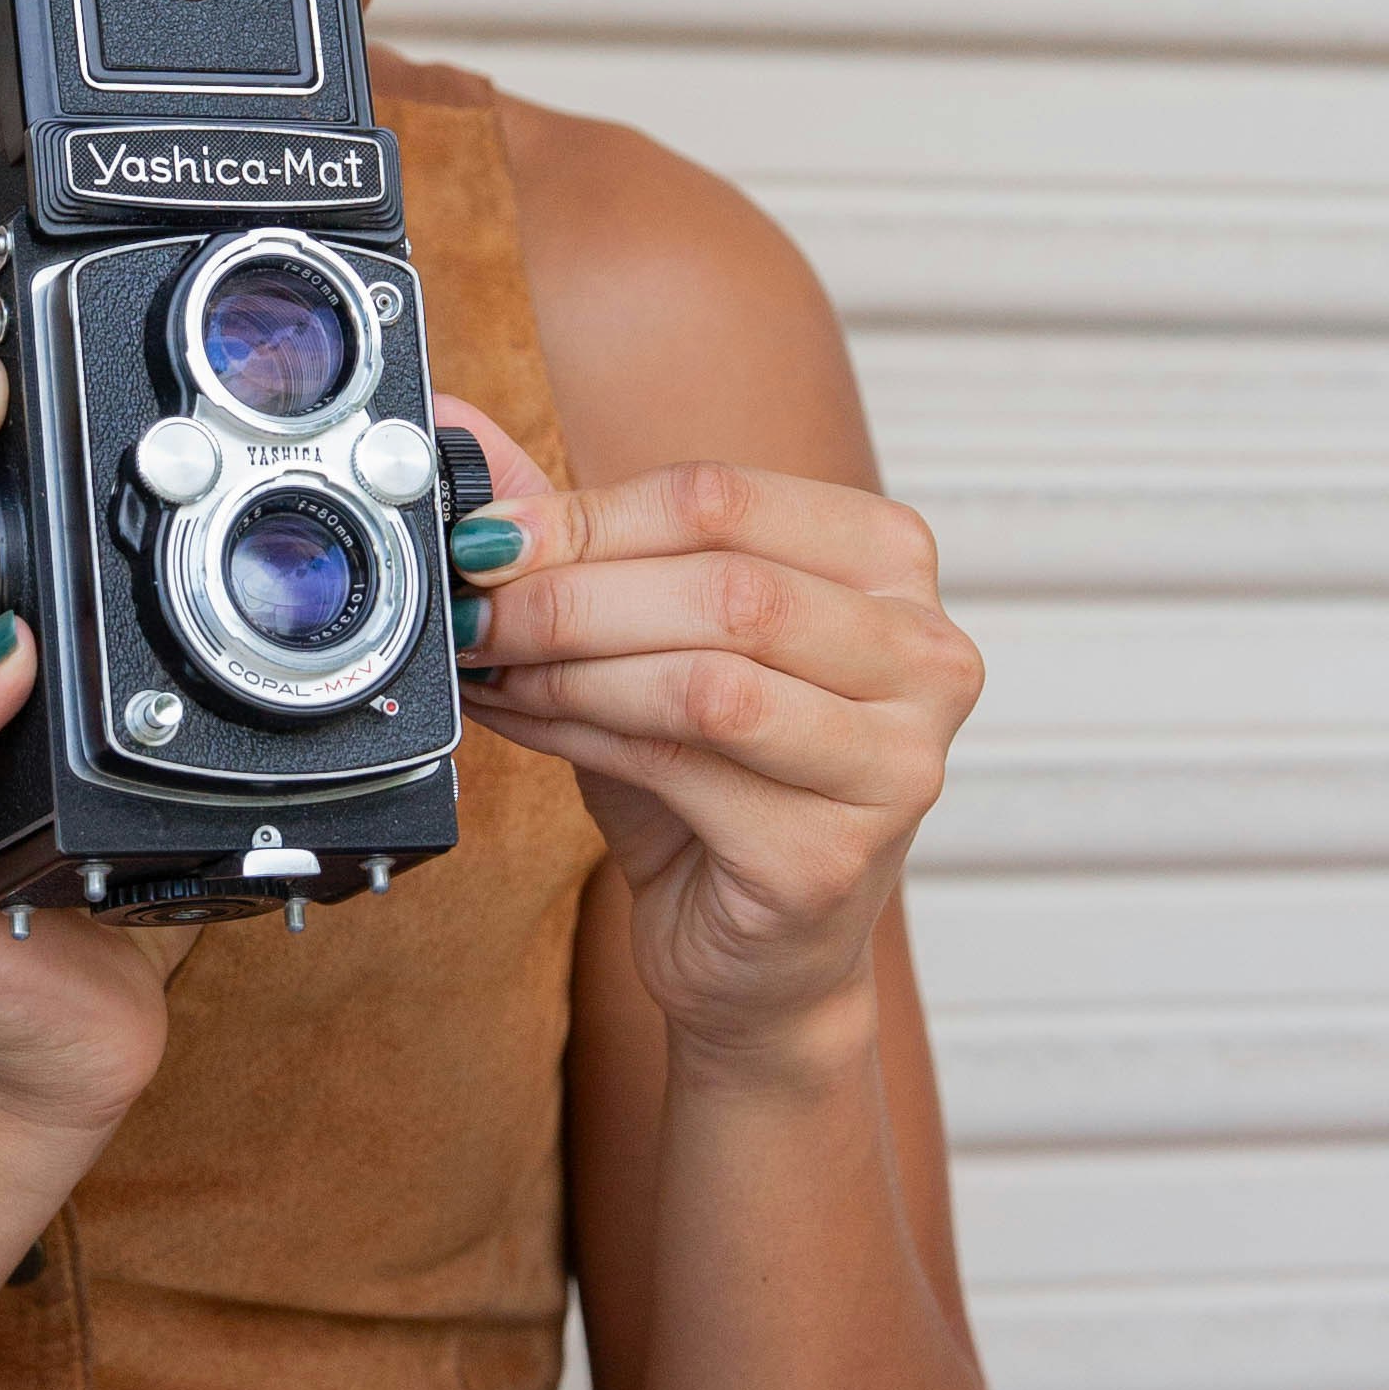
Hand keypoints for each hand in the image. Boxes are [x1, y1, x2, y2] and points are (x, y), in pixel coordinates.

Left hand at [439, 400, 980, 1085]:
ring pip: (704, 681)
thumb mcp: (653, 636)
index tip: (485, 535)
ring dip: (570, 668)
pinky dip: (577, 736)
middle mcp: (924, 654)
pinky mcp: (833, 854)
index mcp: (889, 562)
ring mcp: (894, 760)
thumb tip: (464, 434)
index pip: (724, 499)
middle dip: (568, 594)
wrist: (760, 954)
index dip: (584, 514)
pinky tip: (523, 723)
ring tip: (492, 667)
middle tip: (471, 605)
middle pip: (723, 589)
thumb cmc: (718, 779)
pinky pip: (681, 767)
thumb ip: (578, 537)